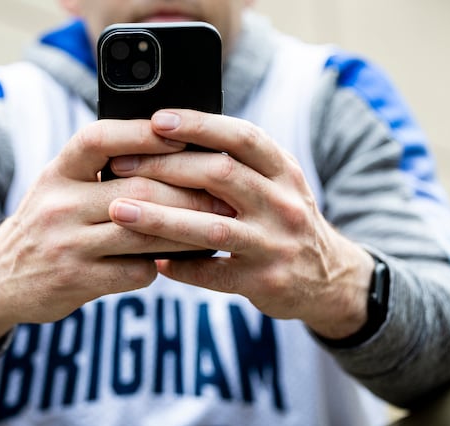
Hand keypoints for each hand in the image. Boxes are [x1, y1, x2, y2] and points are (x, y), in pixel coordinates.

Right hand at [0, 118, 232, 351]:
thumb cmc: (46, 224)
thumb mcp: (59, 187)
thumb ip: (101, 170)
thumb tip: (172, 152)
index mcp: (57, 172)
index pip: (99, 139)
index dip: (143, 133)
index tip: (184, 132)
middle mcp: (58, 204)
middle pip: (137, 190)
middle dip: (188, 192)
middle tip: (225, 194)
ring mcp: (66, 244)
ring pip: (143, 233)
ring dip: (187, 231)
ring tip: (218, 226)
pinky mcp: (75, 281)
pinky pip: (134, 272)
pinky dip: (160, 265)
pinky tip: (175, 261)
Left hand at [107, 110, 374, 339]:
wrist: (330, 277)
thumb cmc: (284, 219)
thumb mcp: (278, 182)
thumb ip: (239, 162)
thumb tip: (171, 136)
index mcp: (284, 170)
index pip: (242, 136)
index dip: (199, 125)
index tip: (156, 120)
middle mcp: (283, 203)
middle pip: (220, 174)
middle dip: (165, 167)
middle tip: (120, 166)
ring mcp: (275, 243)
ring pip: (211, 226)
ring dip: (160, 217)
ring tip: (119, 210)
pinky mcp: (265, 280)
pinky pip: (214, 273)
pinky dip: (181, 266)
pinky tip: (152, 259)